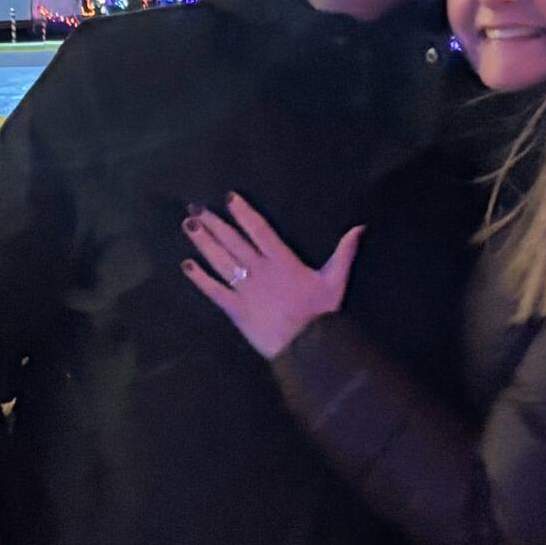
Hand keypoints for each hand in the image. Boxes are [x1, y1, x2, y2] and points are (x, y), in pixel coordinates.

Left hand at [182, 193, 362, 358]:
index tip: (229, 198)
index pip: (259, 230)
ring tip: (188, 225)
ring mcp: (245, 289)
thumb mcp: (336, 281)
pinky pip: (214, 291)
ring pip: (220, 260)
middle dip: (214, 223)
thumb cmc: (321, 314)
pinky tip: (186, 265)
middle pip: (233, 241)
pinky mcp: (235, 309)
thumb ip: (344, 252)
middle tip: (195, 207)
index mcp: (282, 260)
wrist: (305, 346)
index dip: (244, 213)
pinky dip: (199, 278)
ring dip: (203, 242)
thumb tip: (359, 227)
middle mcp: (260, 270)